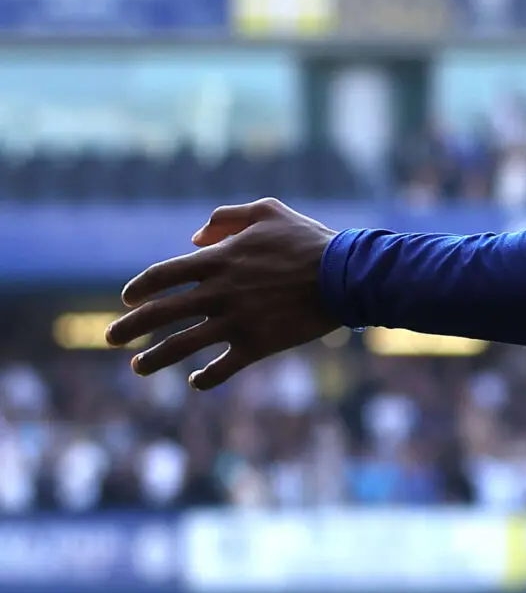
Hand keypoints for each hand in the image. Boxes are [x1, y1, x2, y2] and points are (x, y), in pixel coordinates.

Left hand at [107, 198, 341, 389]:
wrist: (348, 276)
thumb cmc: (310, 240)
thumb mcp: (269, 211)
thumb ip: (226, 217)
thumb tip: (195, 238)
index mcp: (217, 260)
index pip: (160, 277)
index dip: (139, 289)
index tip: (128, 300)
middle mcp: (218, 293)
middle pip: (158, 314)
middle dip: (128, 328)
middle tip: (111, 338)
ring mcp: (235, 322)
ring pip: (180, 346)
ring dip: (154, 359)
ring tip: (138, 367)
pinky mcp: (257, 345)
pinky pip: (221, 368)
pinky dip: (205, 378)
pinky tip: (196, 381)